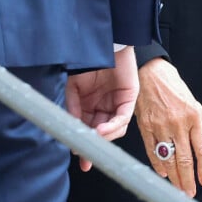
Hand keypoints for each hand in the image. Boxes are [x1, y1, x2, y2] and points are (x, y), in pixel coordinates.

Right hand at [66, 45, 138, 171]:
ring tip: (93, 137)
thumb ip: (72, 108)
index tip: (78, 155)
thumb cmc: (86, 62)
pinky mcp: (129, 98)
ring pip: (115, 129)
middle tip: (86, 158)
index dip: (84, 144)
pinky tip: (101, 130)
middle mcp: (105, 107)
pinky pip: (123, 118)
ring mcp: (118, 103)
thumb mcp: (73, 88)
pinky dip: (113, 126)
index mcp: (91, 106)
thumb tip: (71, 129)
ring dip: (103, 137)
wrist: (102, 43)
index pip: (89, 129)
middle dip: (95, 147)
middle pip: (103, 133)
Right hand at [136, 57, 201, 197]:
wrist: (150, 72)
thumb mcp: (192, 103)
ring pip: (169, 159)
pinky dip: (158, 166)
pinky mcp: (145, 127)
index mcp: (194, 116)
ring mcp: (161, 126)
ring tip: (178, 189)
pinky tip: (163, 174)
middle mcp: (178, 123)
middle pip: (185, 159)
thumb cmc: (173, 86)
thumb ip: (198, 126)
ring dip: (175, 178)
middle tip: (190, 192)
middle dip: (188, 180)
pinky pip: (153, 152)